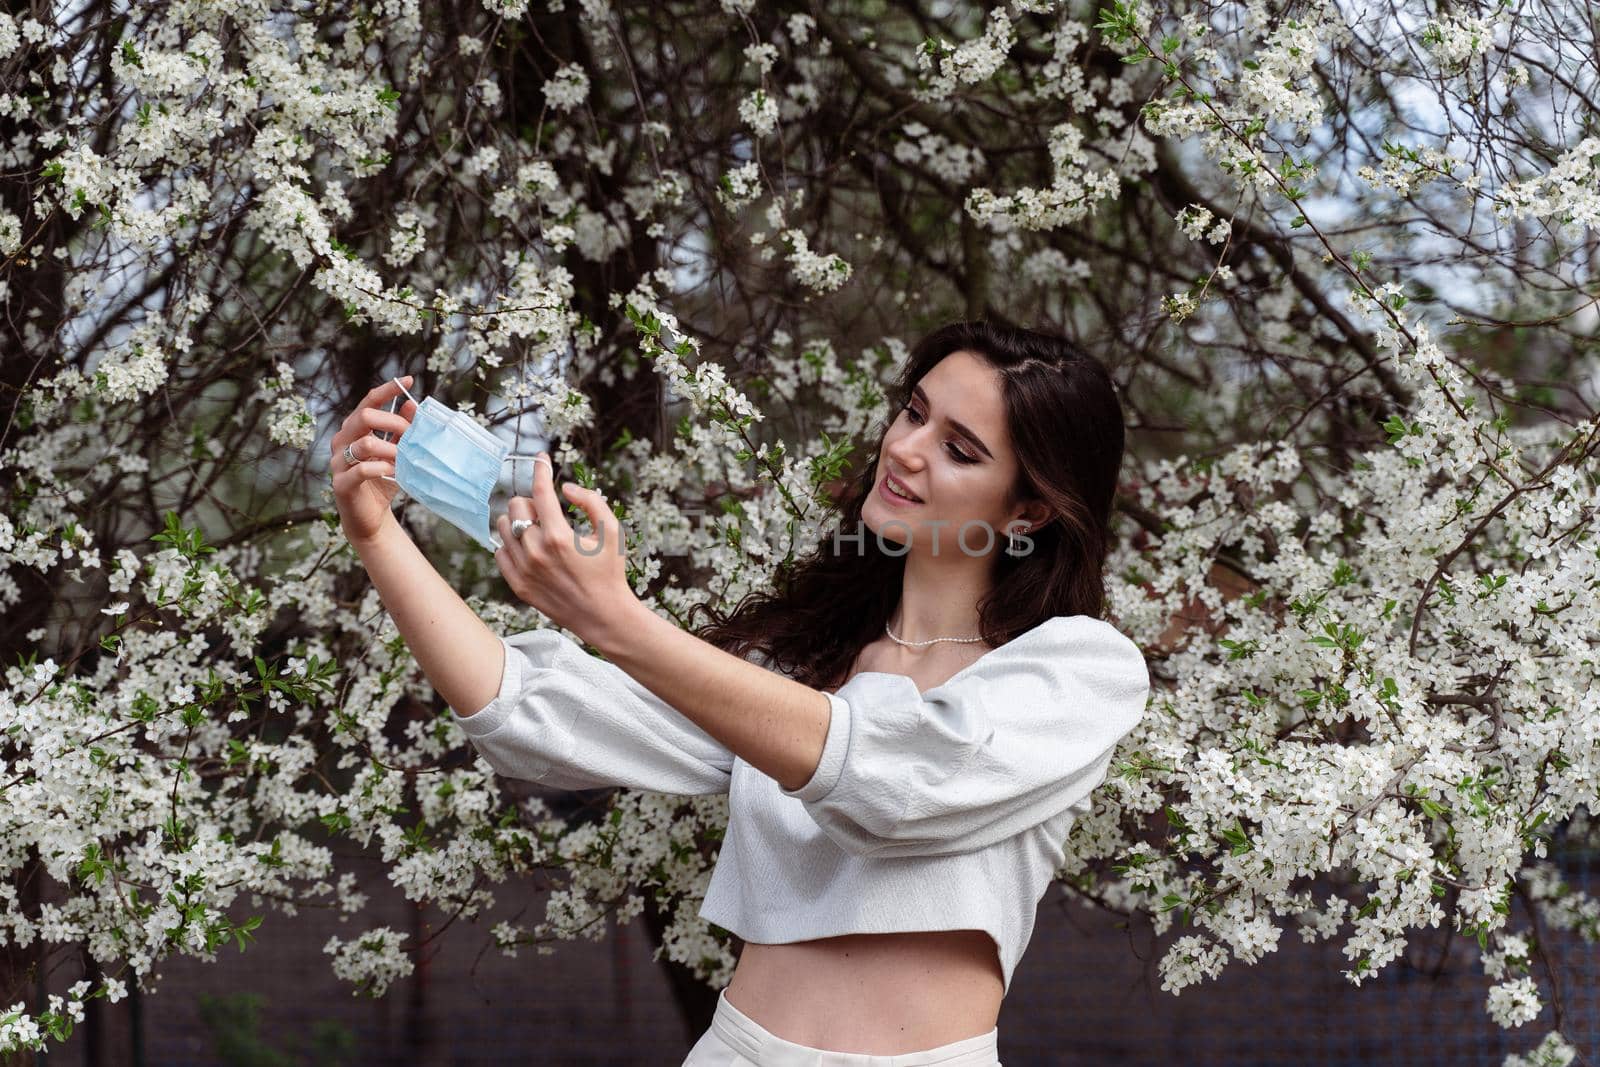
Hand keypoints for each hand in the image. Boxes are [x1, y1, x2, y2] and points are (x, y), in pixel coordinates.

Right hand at [330, 376, 417, 544]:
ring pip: (364, 443)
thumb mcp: (397, 453)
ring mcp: (337, 462)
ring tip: (405, 459)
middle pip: (364, 417)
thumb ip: (402, 431)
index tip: (410, 381)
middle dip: (393, 422)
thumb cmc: (383, 481)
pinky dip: (383, 468)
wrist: (371, 518)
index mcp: (354, 430)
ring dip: (391, 449)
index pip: (368, 402)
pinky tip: (395, 472)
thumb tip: (412, 404)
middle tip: (411, 436)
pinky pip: (362, 469)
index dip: (387, 390)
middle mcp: (341, 441)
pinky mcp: (341, 484)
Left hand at [494, 452, 638, 643]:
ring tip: (539, 531)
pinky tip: (531, 550)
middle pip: (516, 505)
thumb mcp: (612, 532)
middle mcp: (536, 551)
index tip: (541, 457)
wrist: (603, 616)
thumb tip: (566, 487)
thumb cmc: (610, 572)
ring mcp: (524, 569)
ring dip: (519, 522)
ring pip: (503, 528)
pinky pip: (500, 552)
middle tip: (548, 512)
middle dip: (532, 501)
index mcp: (559, 536)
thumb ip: (591, 502)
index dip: (541, 469)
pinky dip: (513, 545)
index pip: (541, 491)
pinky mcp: (518, 585)